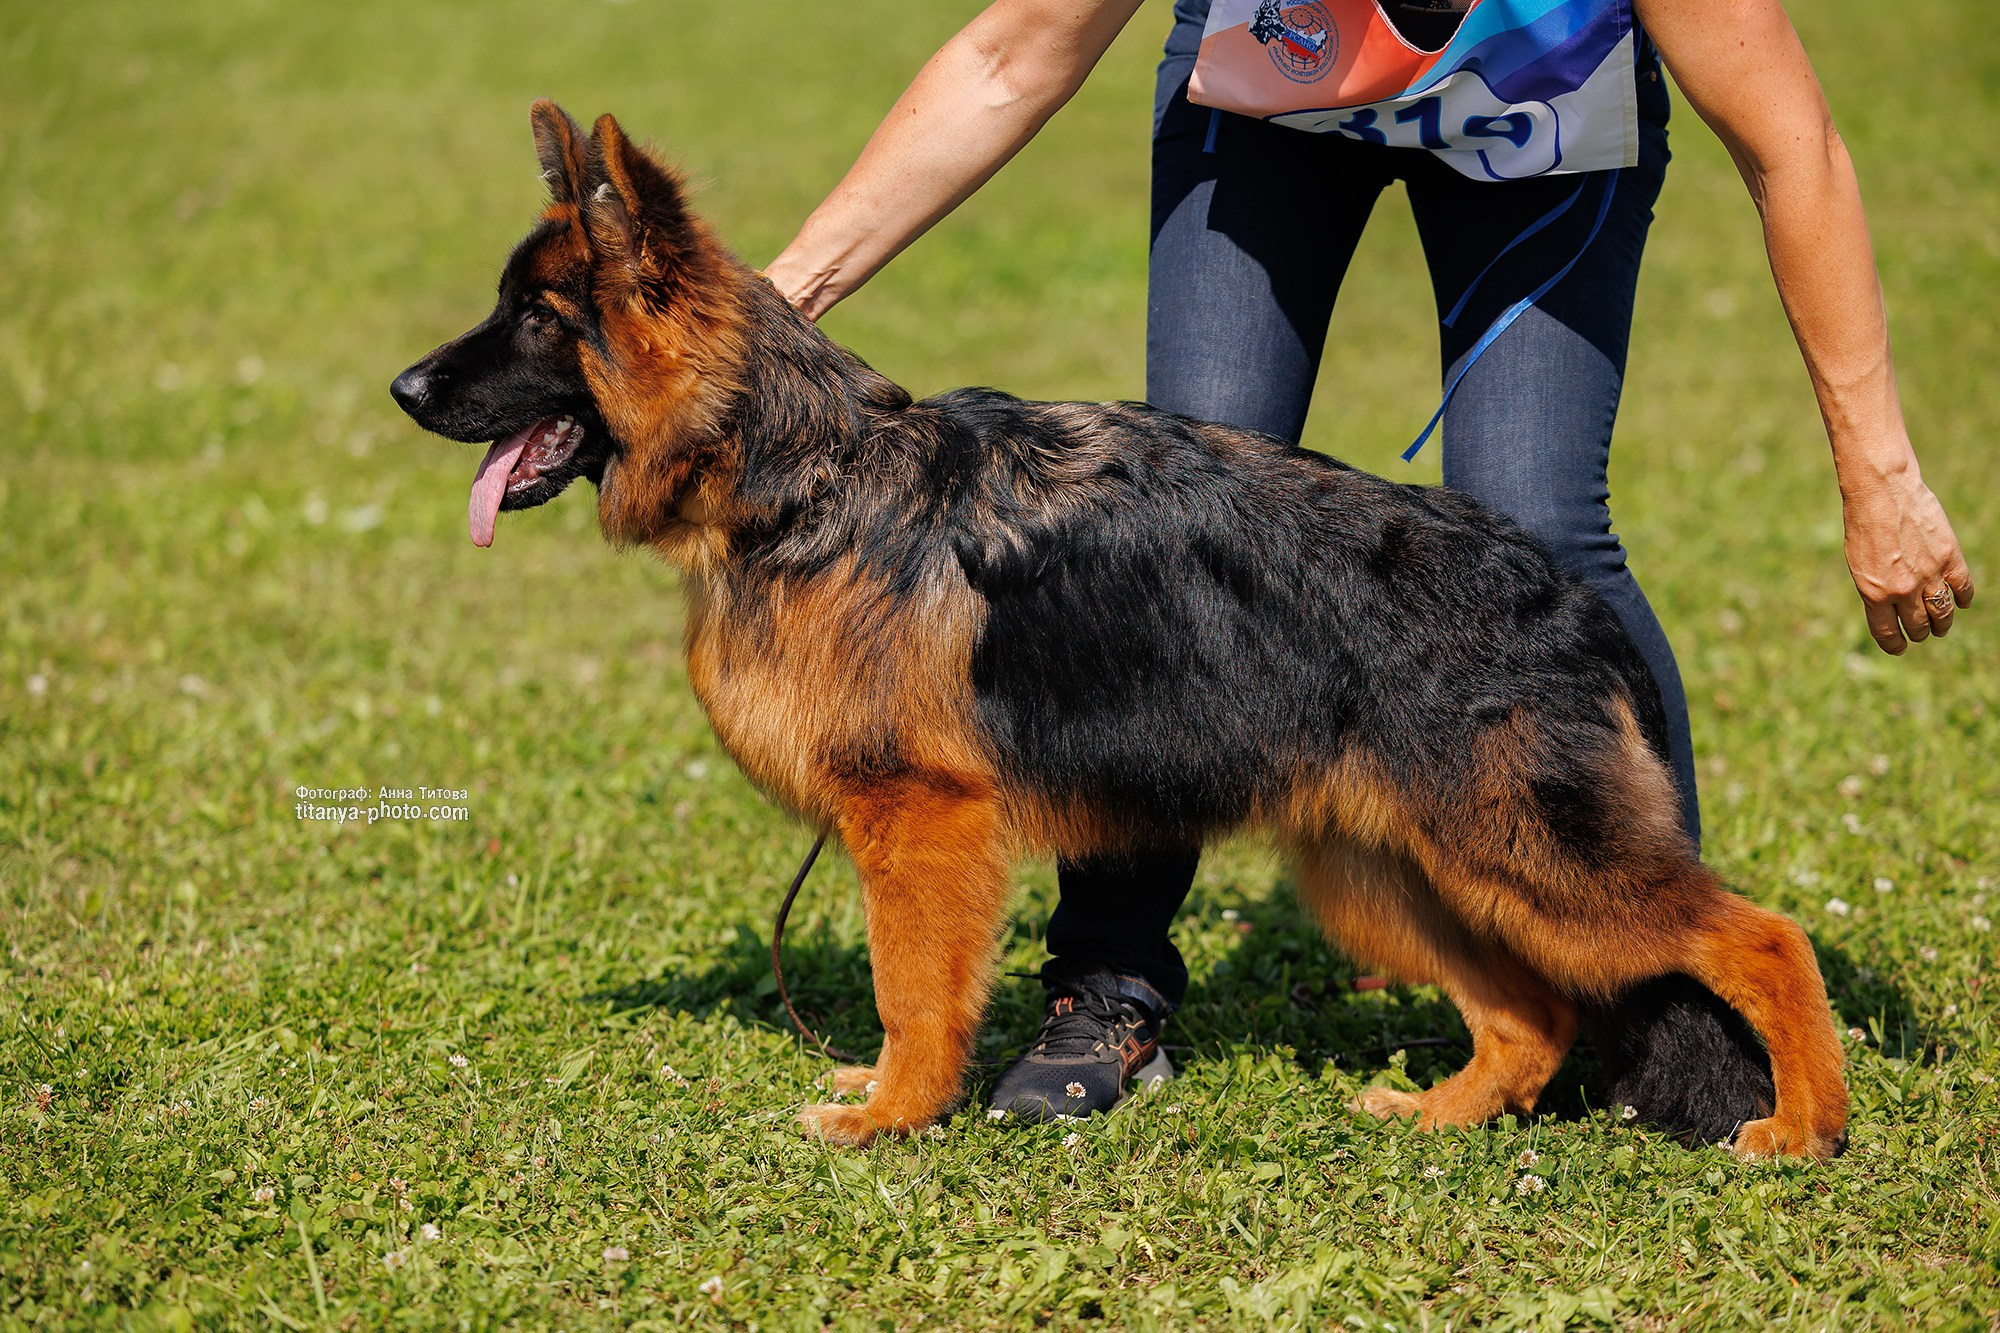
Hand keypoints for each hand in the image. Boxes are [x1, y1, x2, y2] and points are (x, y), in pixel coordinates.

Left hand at [1841, 460, 1974, 653]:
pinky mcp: (1949, 557)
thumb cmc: (1863, 526)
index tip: (1900, 648)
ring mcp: (1929, 574)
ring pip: (1943, 613)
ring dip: (1942, 624)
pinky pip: (1963, 588)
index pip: (1888, 633)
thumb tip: (1890, 609)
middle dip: (1920, 633)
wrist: (1881, 492)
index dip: (1895, 645)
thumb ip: (1875, 589)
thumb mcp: (1858, 565)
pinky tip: (1961, 602)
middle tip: (1922, 633)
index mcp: (1874, 594)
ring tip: (1940, 626)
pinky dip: (1963, 599)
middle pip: (1919, 625)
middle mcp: (1902, 590)